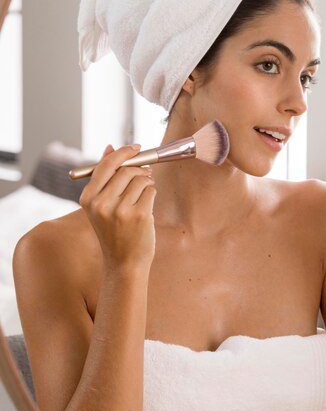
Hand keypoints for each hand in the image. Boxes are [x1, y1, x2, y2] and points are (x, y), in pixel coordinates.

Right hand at [79, 144, 156, 272]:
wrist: (124, 262)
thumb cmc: (115, 231)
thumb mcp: (102, 205)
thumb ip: (105, 177)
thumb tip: (110, 147)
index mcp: (87, 199)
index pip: (105, 165)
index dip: (122, 153)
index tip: (135, 147)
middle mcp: (101, 203)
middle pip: (126, 170)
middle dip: (139, 169)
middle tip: (146, 173)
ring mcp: (120, 210)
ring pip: (141, 179)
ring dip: (147, 183)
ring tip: (143, 195)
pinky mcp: (139, 215)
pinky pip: (151, 190)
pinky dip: (152, 194)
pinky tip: (146, 207)